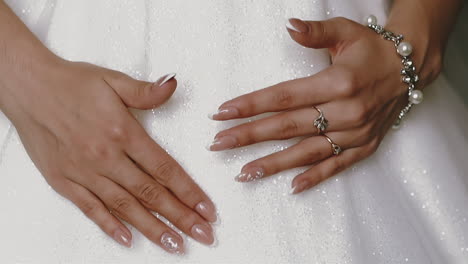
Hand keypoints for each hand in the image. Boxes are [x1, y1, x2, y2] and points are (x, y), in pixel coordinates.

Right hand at [2, 59, 215, 252]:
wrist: (27, 88)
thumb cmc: (71, 83)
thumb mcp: (113, 80)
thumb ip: (146, 91)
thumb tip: (174, 85)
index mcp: (122, 132)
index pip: (164, 169)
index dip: (189, 191)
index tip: (207, 208)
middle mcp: (105, 157)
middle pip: (150, 193)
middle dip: (180, 216)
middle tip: (203, 235)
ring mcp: (84, 172)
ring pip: (125, 206)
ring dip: (152, 228)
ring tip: (175, 244)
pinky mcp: (64, 181)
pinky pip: (91, 209)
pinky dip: (110, 226)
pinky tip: (128, 240)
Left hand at [208, 17, 440, 193]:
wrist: (409, 68)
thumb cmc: (372, 50)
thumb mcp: (346, 32)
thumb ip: (315, 33)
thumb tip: (289, 26)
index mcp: (337, 82)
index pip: (283, 97)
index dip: (250, 105)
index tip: (222, 112)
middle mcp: (346, 111)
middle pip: (287, 126)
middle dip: (249, 136)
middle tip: (218, 143)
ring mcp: (355, 133)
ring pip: (306, 152)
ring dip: (273, 163)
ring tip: (244, 172)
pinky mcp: (364, 146)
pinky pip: (336, 166)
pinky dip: (314, 177)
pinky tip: (291, 188)